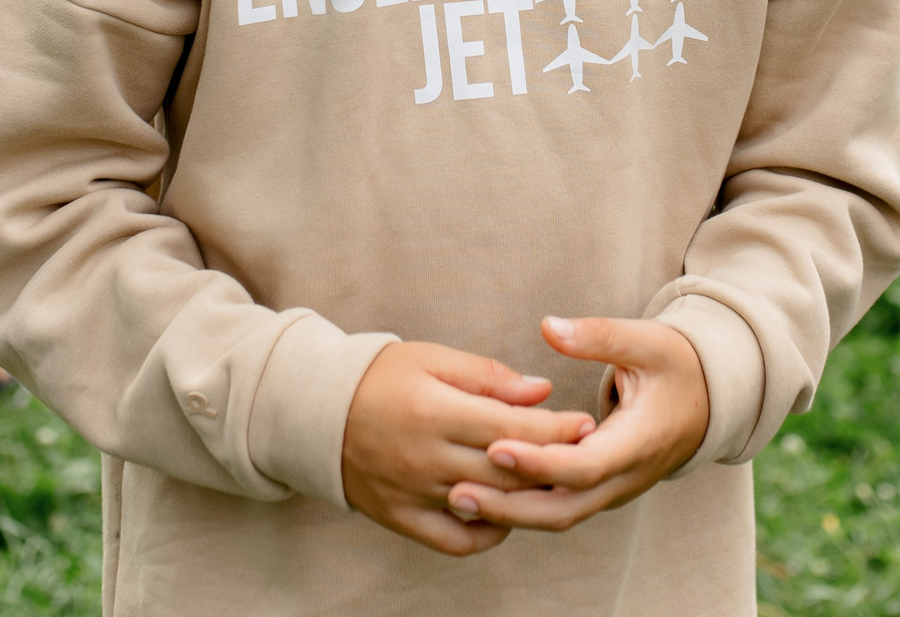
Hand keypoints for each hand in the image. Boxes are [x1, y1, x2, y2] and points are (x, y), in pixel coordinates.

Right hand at [341, 341, 596, 556]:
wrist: (313, 412)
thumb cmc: (379, 376)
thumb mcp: (430, 359)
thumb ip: (487, 376)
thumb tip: (542, 390)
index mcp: (434, 411)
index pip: (512, 426)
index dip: (555, 427)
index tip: (586, 423)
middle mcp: (425, 458)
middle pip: (507, 469)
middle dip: (554, 462)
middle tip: (586, 454)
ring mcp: (413, 493)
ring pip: (487, 505)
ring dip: (527, 498)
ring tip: (556, 482)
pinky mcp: (401, 517)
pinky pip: (455, 540)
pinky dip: (487, 534)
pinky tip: (506, 516)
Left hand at [447, 315, 708, 534]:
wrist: (709, 400)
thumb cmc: (676, 365)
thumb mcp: (646, 341)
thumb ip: (598, 335)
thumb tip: (549, 327)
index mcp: (638, 442)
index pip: (583, 467)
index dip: (539, 463)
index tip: (494, 448)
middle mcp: (625, 477)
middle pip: (564, 508)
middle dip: (510, 506)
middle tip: (458, 491)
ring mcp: (613, 489)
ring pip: (559, 515)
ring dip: (510, 512)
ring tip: (457, 497)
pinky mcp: (600, 489)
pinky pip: (559, 507)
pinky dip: (522, 507)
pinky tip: (482, 496)